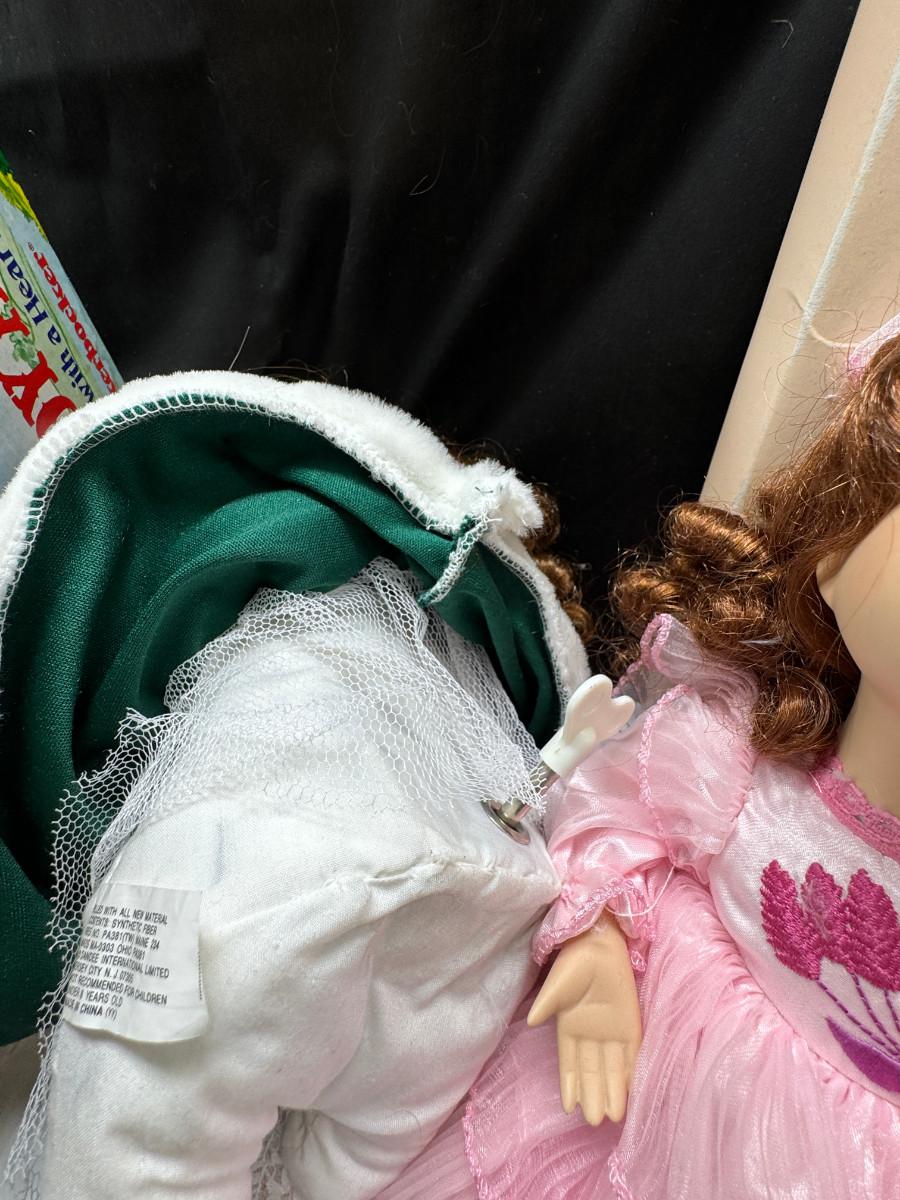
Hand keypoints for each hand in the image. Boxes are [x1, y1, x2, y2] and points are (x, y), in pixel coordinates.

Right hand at [527, 917, 640, 1124]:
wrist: (599, 941)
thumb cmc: (574, 960)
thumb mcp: (557, 983)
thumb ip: (547, 1002)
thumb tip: (532, 1020)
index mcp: (569, 1026)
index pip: (569, 1063)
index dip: (570, 1084)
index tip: (568, 1108)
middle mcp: (590, 1033)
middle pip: (592, 1071)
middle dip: (593, 1095)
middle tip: (595, 1122)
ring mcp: (611, 1029)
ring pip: (612, 1067)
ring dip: (612, 1090)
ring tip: (612, 1116)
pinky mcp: (630, 1022)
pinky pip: (631, 1052)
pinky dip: (630, 1072)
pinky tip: (631, 1091)